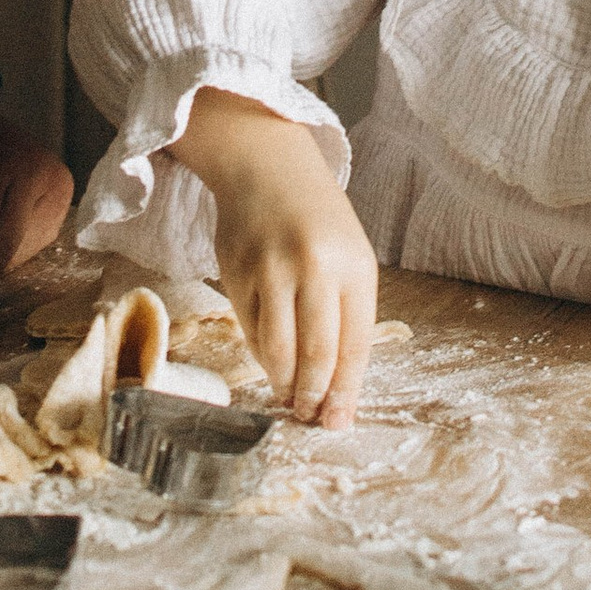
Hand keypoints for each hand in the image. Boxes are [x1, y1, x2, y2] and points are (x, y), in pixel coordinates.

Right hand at [175, 88, 375, 425]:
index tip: (338, 421)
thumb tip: (337, 384)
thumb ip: (348, 314)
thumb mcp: (350, 258)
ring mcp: (271, 270)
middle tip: (309, 416)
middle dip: (313, 395)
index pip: (354, 345)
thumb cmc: (318, 222)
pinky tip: (270, 362)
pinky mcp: (236, 273)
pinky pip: (250, 330)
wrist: (267, 168)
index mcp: (354, 267)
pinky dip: (261, 354)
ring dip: (283, 383)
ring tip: (288, 397)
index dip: (345, 391)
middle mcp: (314, 268)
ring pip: (277, 349)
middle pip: (316, 353)